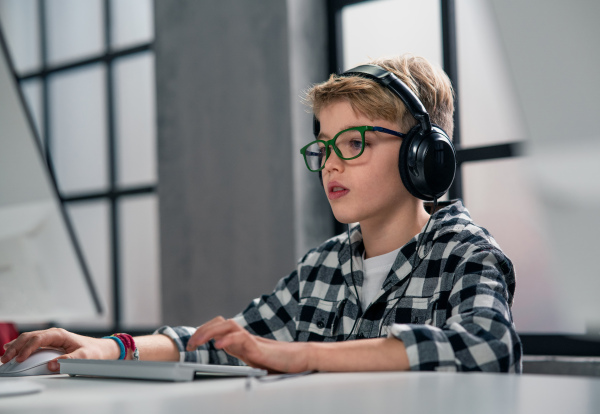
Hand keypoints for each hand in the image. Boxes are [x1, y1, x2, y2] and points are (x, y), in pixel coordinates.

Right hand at [1, 328, 119, 371]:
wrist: (101, 349)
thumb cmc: (94, 351)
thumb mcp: (85, 357)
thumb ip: (69, 361)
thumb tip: (52, 365)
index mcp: (60, 334)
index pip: (38, 339)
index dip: (27, 348)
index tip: (19, 359)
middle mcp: (53, 335)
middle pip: (29, 337)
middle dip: (16, 347)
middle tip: (5, 359)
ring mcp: (50, 339)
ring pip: (28, 339)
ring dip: (15, 347)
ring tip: (5, 357)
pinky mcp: (48, 345)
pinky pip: (31, 344)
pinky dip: (20, 347)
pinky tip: (11, 350)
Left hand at [187, 317, 311, 372]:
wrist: (301, 361)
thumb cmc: (280, 364)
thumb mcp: (254, 364)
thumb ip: (241, 360)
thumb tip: (226, 372)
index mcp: (241, 342)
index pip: (219, 328)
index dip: (203, 332)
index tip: (191, 344)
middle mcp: (245, 337)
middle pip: (220, 323)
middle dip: (201, 331)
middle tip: (188, 344)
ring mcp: (252, 340)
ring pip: (227, 326)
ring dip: (209, 332)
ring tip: (197, 342)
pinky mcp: (260, 347)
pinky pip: (241, 338)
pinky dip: (228, 340)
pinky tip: (218, 346)